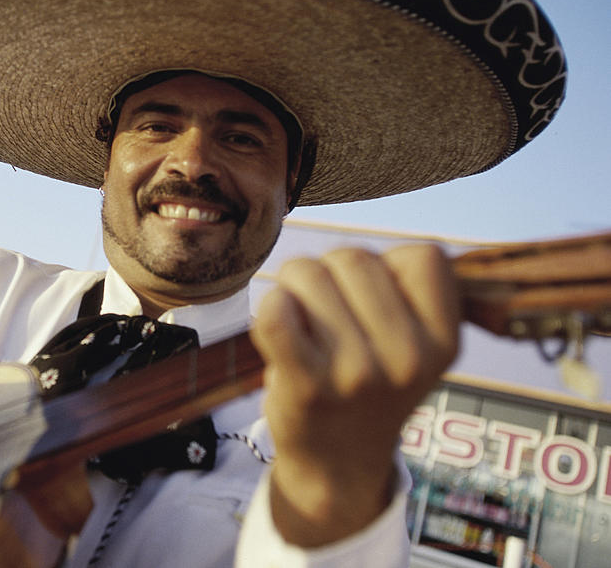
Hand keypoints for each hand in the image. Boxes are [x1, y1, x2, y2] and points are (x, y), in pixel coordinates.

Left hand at [251, 244, 458, 546]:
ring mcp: (357, 374)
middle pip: (354, 258)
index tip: (374, 300)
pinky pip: (276, 311)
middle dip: (329, 273)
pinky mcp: (306, 385)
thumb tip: (370, 250)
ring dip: (295, 289)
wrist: (337, 465)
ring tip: (304, 327)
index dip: (389, 266)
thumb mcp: (416, 346)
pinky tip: (280, 331)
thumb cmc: (369, 385)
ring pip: (308, 273)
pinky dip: (271, 307)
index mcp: (445, 342)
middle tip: (327, 314)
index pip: (424, 257)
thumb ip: (405, 292)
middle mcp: (409, 359)